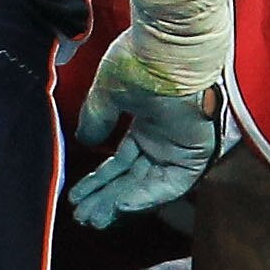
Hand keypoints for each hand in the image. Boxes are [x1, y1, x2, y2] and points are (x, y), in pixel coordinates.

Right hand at [69, 27, 221, 228]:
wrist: (171, 51)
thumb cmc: (140, 64)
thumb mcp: (108, 92)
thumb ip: (97, 119)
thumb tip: (85, 142)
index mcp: (145, 124)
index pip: (121, 162)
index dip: (98, 180)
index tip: (75, 196)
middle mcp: (162, 141)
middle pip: (131, 179)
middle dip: (105, 199)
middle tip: (82, 218)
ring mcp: (178, 149)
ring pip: (146, 186)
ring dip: (120, 203)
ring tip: (93, 218)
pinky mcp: (194, 156)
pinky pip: (168, 185)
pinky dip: (144, 197)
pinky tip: (118, 205)